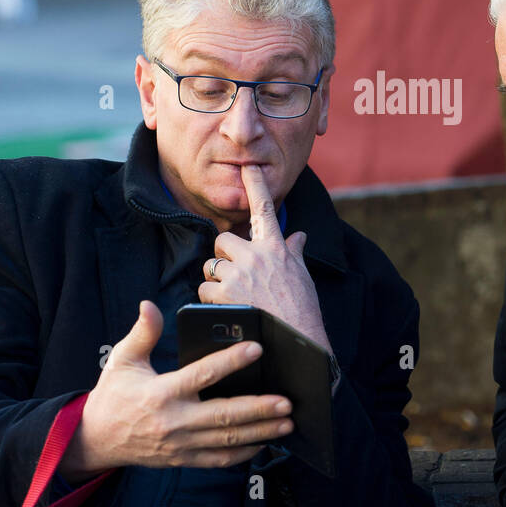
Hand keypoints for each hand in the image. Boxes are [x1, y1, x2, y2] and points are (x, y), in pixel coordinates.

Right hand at [59, 300, 293, 481]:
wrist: (95, 439)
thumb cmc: (114, 395)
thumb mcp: (122, 360)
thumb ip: (142, 333)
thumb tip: (149, 305)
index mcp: (162, 393)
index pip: (202, 375)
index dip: (231, 361)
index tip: (257, 349)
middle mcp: (174, 421)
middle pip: (223, 415)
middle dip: (259, 409)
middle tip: (286, 400)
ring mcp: (180, 444)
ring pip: (227, 441)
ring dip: (260, 432)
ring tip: (287, 421)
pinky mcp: (183, 459)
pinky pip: (218, 460)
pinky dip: (243, 453)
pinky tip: (264, 442)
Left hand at [198, 164, 332, 353]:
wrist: (297, 339)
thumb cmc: (302, 309)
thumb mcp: (302, 275)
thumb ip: (294, 251)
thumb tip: (298, 236)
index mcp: (276, 248)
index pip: (264, 209)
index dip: (256, 186)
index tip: (249, 167)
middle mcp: (256, 255)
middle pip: (222, 240)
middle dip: (224, 256)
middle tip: (235, 274)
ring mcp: (239, 273)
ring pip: (211, 267)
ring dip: (216, 281)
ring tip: (234, 297)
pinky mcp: (224, 293)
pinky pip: (204, 288)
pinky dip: (211, 299)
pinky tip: (228, 309)